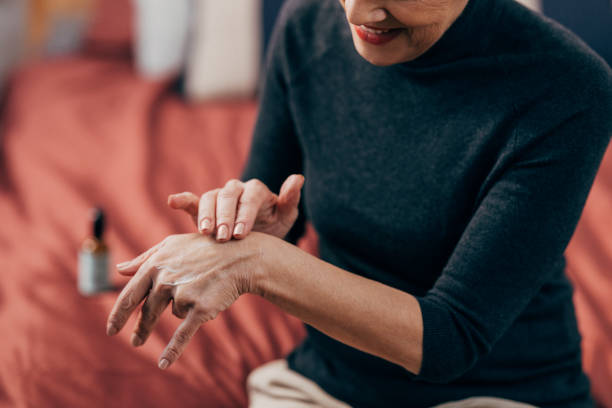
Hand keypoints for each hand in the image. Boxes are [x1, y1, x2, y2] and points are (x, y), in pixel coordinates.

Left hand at [106, 233, 261, 369]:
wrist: (240, 257)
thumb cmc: (205, 249)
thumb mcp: (172, 245)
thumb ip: (144, 258)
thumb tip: (119, 269)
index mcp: (155, 265)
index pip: (129, 295)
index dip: (118, 315)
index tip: (111, 330)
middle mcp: (166, 280)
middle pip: (147, 312)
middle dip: (141, 329)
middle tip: (135, 342)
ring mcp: (183, 294)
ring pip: (174, 313)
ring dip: (185, 308)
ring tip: (195, 301)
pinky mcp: (200, 309)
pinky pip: (182, 334)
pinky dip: (173, 350)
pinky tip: (164, 363)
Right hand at [167, 175, 303, 241]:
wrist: (258, 237)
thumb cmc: (274, 224)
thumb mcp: (286, 215)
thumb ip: (290, 199)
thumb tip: (298, 177)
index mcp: (255, 190)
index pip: (250, 196)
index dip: (245, 214)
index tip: (241, 234)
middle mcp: (236, 190)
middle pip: (228, 196)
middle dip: (225, 216)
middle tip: (223, 237)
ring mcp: (218, 198)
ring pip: (210, 198)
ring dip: (207, 214)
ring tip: (206, 233)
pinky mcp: (202, 209)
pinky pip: (191, 201)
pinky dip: (182, 200)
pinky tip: (173, 201)